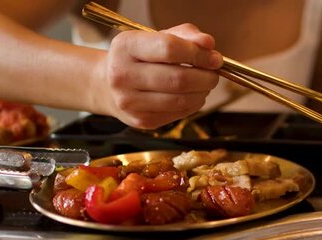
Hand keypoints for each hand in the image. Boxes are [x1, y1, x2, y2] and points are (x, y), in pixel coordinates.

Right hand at [100, 23, 222, 128]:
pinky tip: (193, 95)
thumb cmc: (138, 57)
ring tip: (205, 84)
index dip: (198, 53)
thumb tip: (208, 44)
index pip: (169, 48)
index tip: (214, 57)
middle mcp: (122, 75)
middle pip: (178, 79)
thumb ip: (184, 36)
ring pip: (181, 100)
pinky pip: (178, 113)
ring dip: (202, 92)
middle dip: (205, 77)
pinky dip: (194, 104)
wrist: (107, 85)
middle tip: (214, 74)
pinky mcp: (141, 120)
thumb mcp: (155, 37)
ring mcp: (130, 101)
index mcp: (125, 47)